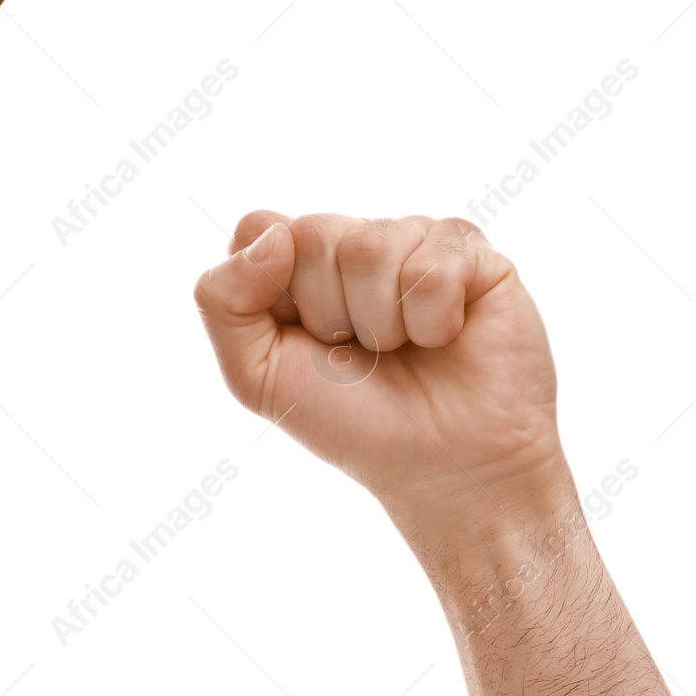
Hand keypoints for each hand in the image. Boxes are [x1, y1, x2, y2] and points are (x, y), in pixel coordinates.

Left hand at [194, 211, 566, 553]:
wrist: (443, 469)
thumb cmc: (353, 421)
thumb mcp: (256, 375)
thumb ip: (223, 301)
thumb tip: (273, 235)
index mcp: (299, 260)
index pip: (259, 226)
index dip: (272, 285)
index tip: (303, 337)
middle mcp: (356, 240)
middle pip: (312, 233)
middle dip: (328, 311)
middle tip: (362, 351)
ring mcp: (416, 240)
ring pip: (371, 247)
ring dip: (382, 323)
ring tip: (405, 349)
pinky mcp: (472, 254)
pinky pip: (432, 268)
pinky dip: (433, 324)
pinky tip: (446, 339)